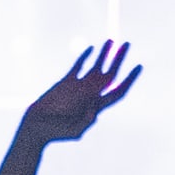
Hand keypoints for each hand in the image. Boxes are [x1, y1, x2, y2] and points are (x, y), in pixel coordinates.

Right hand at [18, 41, 141, 146]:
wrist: (36, 128)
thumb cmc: (55, 133)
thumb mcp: (75, 131)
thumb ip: (86, 121)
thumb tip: (96, 108)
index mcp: (98, 105)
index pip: (118, 90)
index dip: (130, 79)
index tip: (139, 66)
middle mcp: (92, 94)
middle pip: (111, 74)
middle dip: (120, 59)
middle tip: (128, 44)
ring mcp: (79, 87)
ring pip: (96, 66)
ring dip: (104, 54)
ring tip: (112, 40)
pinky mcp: (66, 82)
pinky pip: (78, 66)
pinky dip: (84, 56)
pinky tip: (91, 48)